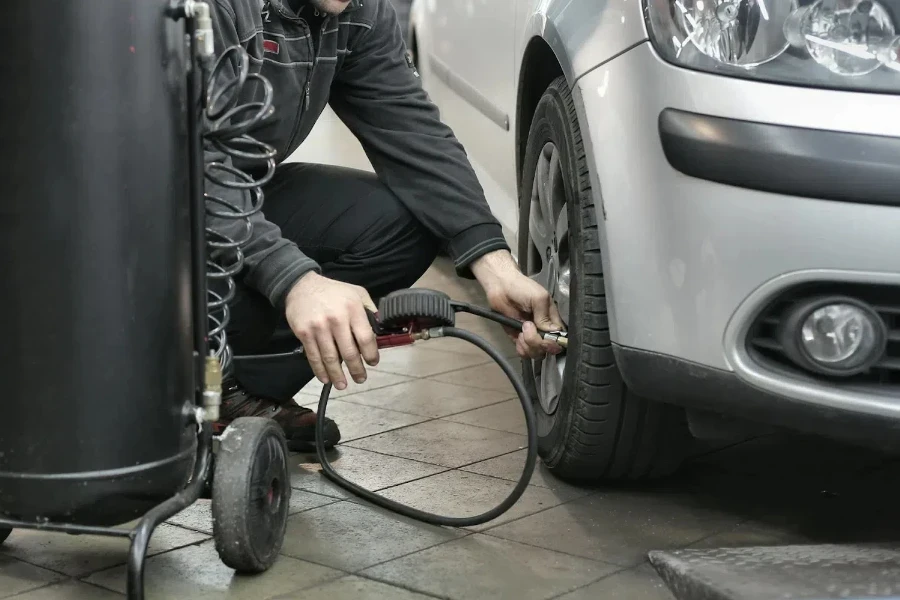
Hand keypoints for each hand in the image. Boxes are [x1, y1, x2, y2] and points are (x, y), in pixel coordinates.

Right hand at [284, 272, 378, 390]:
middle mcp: (337, 319)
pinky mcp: (304, 333)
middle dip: (356, 369)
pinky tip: (325, 378)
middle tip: (361, 379)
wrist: (301, 285)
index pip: (365, 338)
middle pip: (349, 352)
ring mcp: (319, 327)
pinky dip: (319, 370)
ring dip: (337, 375)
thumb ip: (369, 310)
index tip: (373, 362)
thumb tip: (380, 330)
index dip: (371, 354)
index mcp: (353, 309)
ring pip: (331, 357)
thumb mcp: (357, 292)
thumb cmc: (333, 291)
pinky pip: (313, 356)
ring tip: (343, 385)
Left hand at [471, 250, 564, 358]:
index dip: (554, 342)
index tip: (545, 337)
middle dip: (537, 342)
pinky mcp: (517, 339)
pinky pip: (524, 353)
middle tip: (527, 326)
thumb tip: (551, 332)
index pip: (559, 338)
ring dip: (528, 345)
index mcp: (552, 320)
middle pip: (548, 349)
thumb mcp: (538, 298)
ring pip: (536, 353)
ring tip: (521, 330)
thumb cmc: (522, 288)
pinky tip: (517, 337)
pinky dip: (521, 348)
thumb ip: (545, 316)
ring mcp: (531, 335)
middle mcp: (543, 330)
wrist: (500, 287)